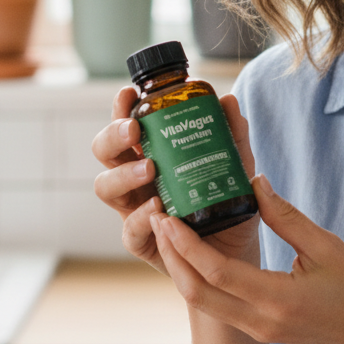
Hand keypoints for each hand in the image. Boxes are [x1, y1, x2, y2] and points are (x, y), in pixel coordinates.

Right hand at [93, 88, 259, 273]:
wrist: (237, 250)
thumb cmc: (228, 200)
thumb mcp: (236, 164)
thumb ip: (232, 135)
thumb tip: (228, 101)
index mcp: (152, 152)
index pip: (128, 125)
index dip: (121, 108)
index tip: (129, 93)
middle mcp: (136, 178)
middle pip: (105, 151)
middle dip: (112, 136)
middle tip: (134, 130)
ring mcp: (134, 209)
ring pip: (106, 187)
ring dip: (124, 174)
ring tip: (150, 169)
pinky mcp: (142, 241)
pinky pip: (129, 229)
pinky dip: (141, 217)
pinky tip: (158, 209)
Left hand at [151, 175, 343, 343]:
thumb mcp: (327, 246)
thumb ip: (286, 216)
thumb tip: (254, 182)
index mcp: (277, 301)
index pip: (216, 273)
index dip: (186, 244)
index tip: (168, 215)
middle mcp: (260, 322)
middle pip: (197, 293)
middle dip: (172, 256)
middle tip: (159, 218)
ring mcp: (259, 330)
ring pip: (204, 303)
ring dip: (182, 269)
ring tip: (172, 231)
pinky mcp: (262, 329)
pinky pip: (219, 305)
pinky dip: (201, 279)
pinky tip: (198, 252)